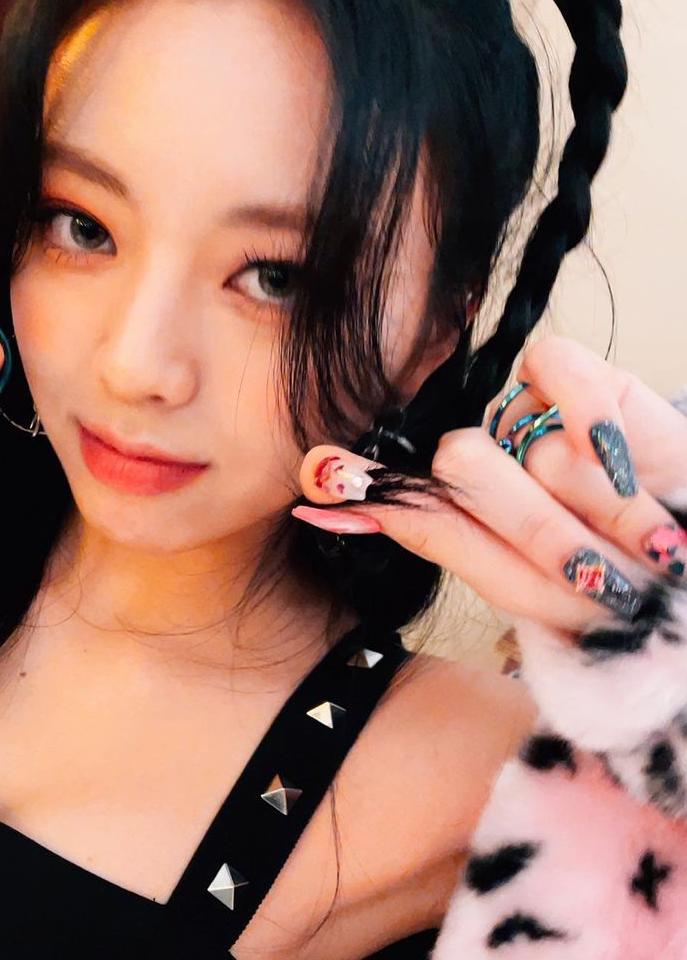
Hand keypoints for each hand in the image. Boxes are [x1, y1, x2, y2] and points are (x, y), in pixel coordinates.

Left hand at [292, 336, 686, 633]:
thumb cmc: (610, 590)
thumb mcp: (516, 582)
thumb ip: (429, 530)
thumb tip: (317, 502)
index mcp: (456, 505)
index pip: (397, 487)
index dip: (359, 483)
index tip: (320, 481)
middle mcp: (488, 458)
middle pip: (461, 462)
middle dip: (533, 526)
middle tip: (586, 569)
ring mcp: (534, 419)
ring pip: (526, 441)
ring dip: (593, 508)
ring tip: (641, 541)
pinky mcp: (588, 382)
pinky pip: (561, 369)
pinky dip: (594, 422)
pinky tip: (622, 464)